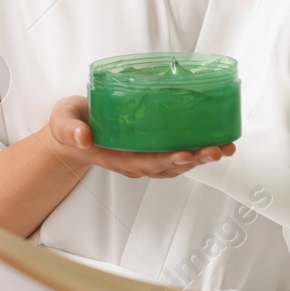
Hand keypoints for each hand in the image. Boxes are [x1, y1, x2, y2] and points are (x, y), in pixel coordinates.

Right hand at [38, 96, 235, 178]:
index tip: (185, 153)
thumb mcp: (64, 124)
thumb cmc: (69, 126)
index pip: (145, 163)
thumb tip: (82, 136)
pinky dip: (197, 149)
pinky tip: (216, 141)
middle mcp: (134, 161)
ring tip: (225, 148)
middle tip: (217, 150)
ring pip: (177, 163)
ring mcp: (143, 156)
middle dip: (194, 159)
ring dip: (202, 158)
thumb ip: (71, 130)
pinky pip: (177, 152)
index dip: (166, 160)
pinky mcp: (150, 147)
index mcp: (116, 157)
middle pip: (168, 166)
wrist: (71, 131)